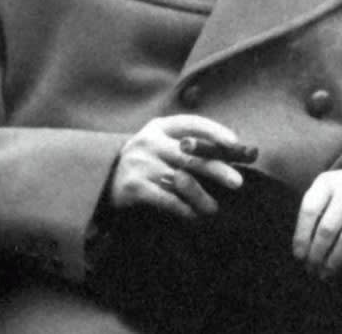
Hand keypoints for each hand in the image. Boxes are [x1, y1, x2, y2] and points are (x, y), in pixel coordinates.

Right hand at [104, 115, 246, 219]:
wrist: (103, 181)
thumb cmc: (147, 162)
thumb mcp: (162, 145)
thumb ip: (191, 146)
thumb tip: (236, 154)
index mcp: (160, 127)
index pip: (192, 124)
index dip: (215, 132)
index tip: (235, 144)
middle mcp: (149, 142)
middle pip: (191, 155)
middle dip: (217, 169)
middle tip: (238, 182)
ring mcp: (140, 163)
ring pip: (181, 181)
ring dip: (202, 197)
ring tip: (213, 209)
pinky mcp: (134, 186)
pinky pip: (168, 199)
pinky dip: (184, 210)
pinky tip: (194, 216)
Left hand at [294, 162, 341, 276]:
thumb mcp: (326, 186)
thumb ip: (313, 208)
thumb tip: (302, 247)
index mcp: (328, 183)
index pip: (310, 211)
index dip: (301, 236)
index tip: (299, 256)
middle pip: (327, 230)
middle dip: (316, 255)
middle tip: (311, 269)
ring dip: (334, 262)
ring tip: (326, 273)